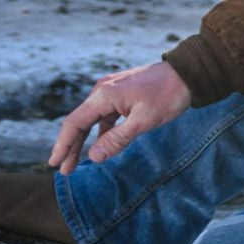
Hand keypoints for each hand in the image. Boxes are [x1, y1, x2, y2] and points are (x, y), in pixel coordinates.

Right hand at [48, 61, 192, 174]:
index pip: (74, 123)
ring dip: (85, 140)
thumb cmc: (168, 95)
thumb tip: (94, 157)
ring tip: (78, 162)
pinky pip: (105, 115)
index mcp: (103, 95)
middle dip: (71, 147)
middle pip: (79, 122)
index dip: (63, 145)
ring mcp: (112, 90)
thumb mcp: (144, 122)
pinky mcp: (122, 93)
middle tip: (64, 170)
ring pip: (92, 119)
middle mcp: (102, 90)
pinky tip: (101, 145)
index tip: (55, 164)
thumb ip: (117, 139)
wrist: (188, 73)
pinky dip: (101, 131)